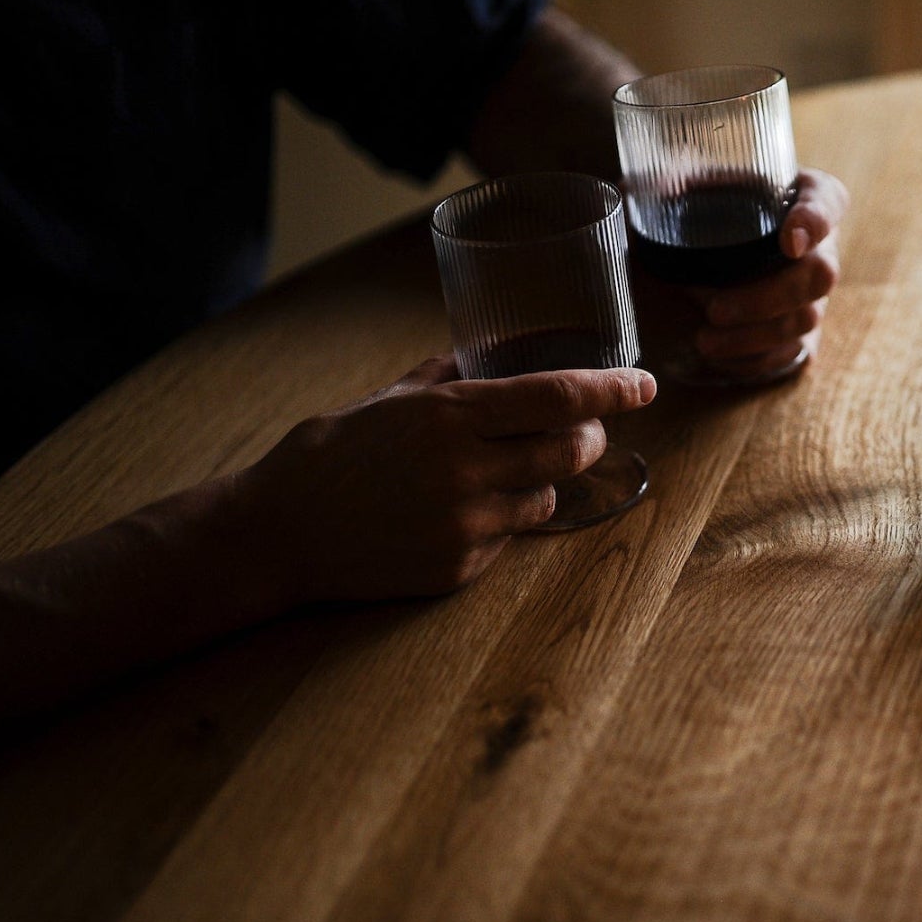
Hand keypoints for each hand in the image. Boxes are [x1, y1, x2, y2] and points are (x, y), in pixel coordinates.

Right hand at [235, 357, 655, 601]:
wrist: (277, 534)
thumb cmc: (328, 456)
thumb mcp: (385, 400)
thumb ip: (445, 377)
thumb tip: (490, 353)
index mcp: (449, 416)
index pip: (558, 398)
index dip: (611, 390)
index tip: (644, 383)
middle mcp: (465, 469)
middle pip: (570, 451)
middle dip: (590, 437)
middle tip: (586, 430)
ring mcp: (464, 524)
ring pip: (547, 499)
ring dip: (543, 482)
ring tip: (501, 472)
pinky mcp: (458, 569)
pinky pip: (508, 539)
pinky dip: (501, 522)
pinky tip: (455, 514)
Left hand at [691, 167, 848, 377]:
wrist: (705, 251)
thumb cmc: (708, 208)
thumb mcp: (693, 187)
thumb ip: (671, 184)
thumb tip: (636, 189)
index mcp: (804, 196)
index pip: (828, 202)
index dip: (815, 222)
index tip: (788, 241)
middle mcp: (820, 246)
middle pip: (821, 275)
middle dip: (768, 298)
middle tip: (714, 309)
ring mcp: (814, 293)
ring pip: (806, 319)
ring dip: (754, 336)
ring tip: (703, 342)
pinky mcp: (802, 331)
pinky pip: (791, 352)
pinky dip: (754, 359)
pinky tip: (718, 357)